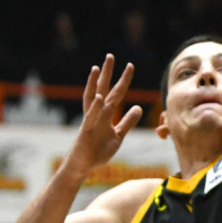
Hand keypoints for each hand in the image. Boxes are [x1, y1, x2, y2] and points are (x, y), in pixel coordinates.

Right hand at [63, 55, 143, 176]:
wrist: (84, 166)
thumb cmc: (98, 151)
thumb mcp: (118, 136)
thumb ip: (127, 122)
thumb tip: (138, 108)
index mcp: (105, 114)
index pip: (115, 94)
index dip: (122, 80)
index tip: (130, 66)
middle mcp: (97, 114)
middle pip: (102, 89)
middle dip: (107, 73)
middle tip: (110, 56)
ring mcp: (90, 120)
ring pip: (93, 98)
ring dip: (95, 84)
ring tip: (97, 68)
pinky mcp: (86, 130)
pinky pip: (91, 117)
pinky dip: (96, 107)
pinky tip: (100, 96)